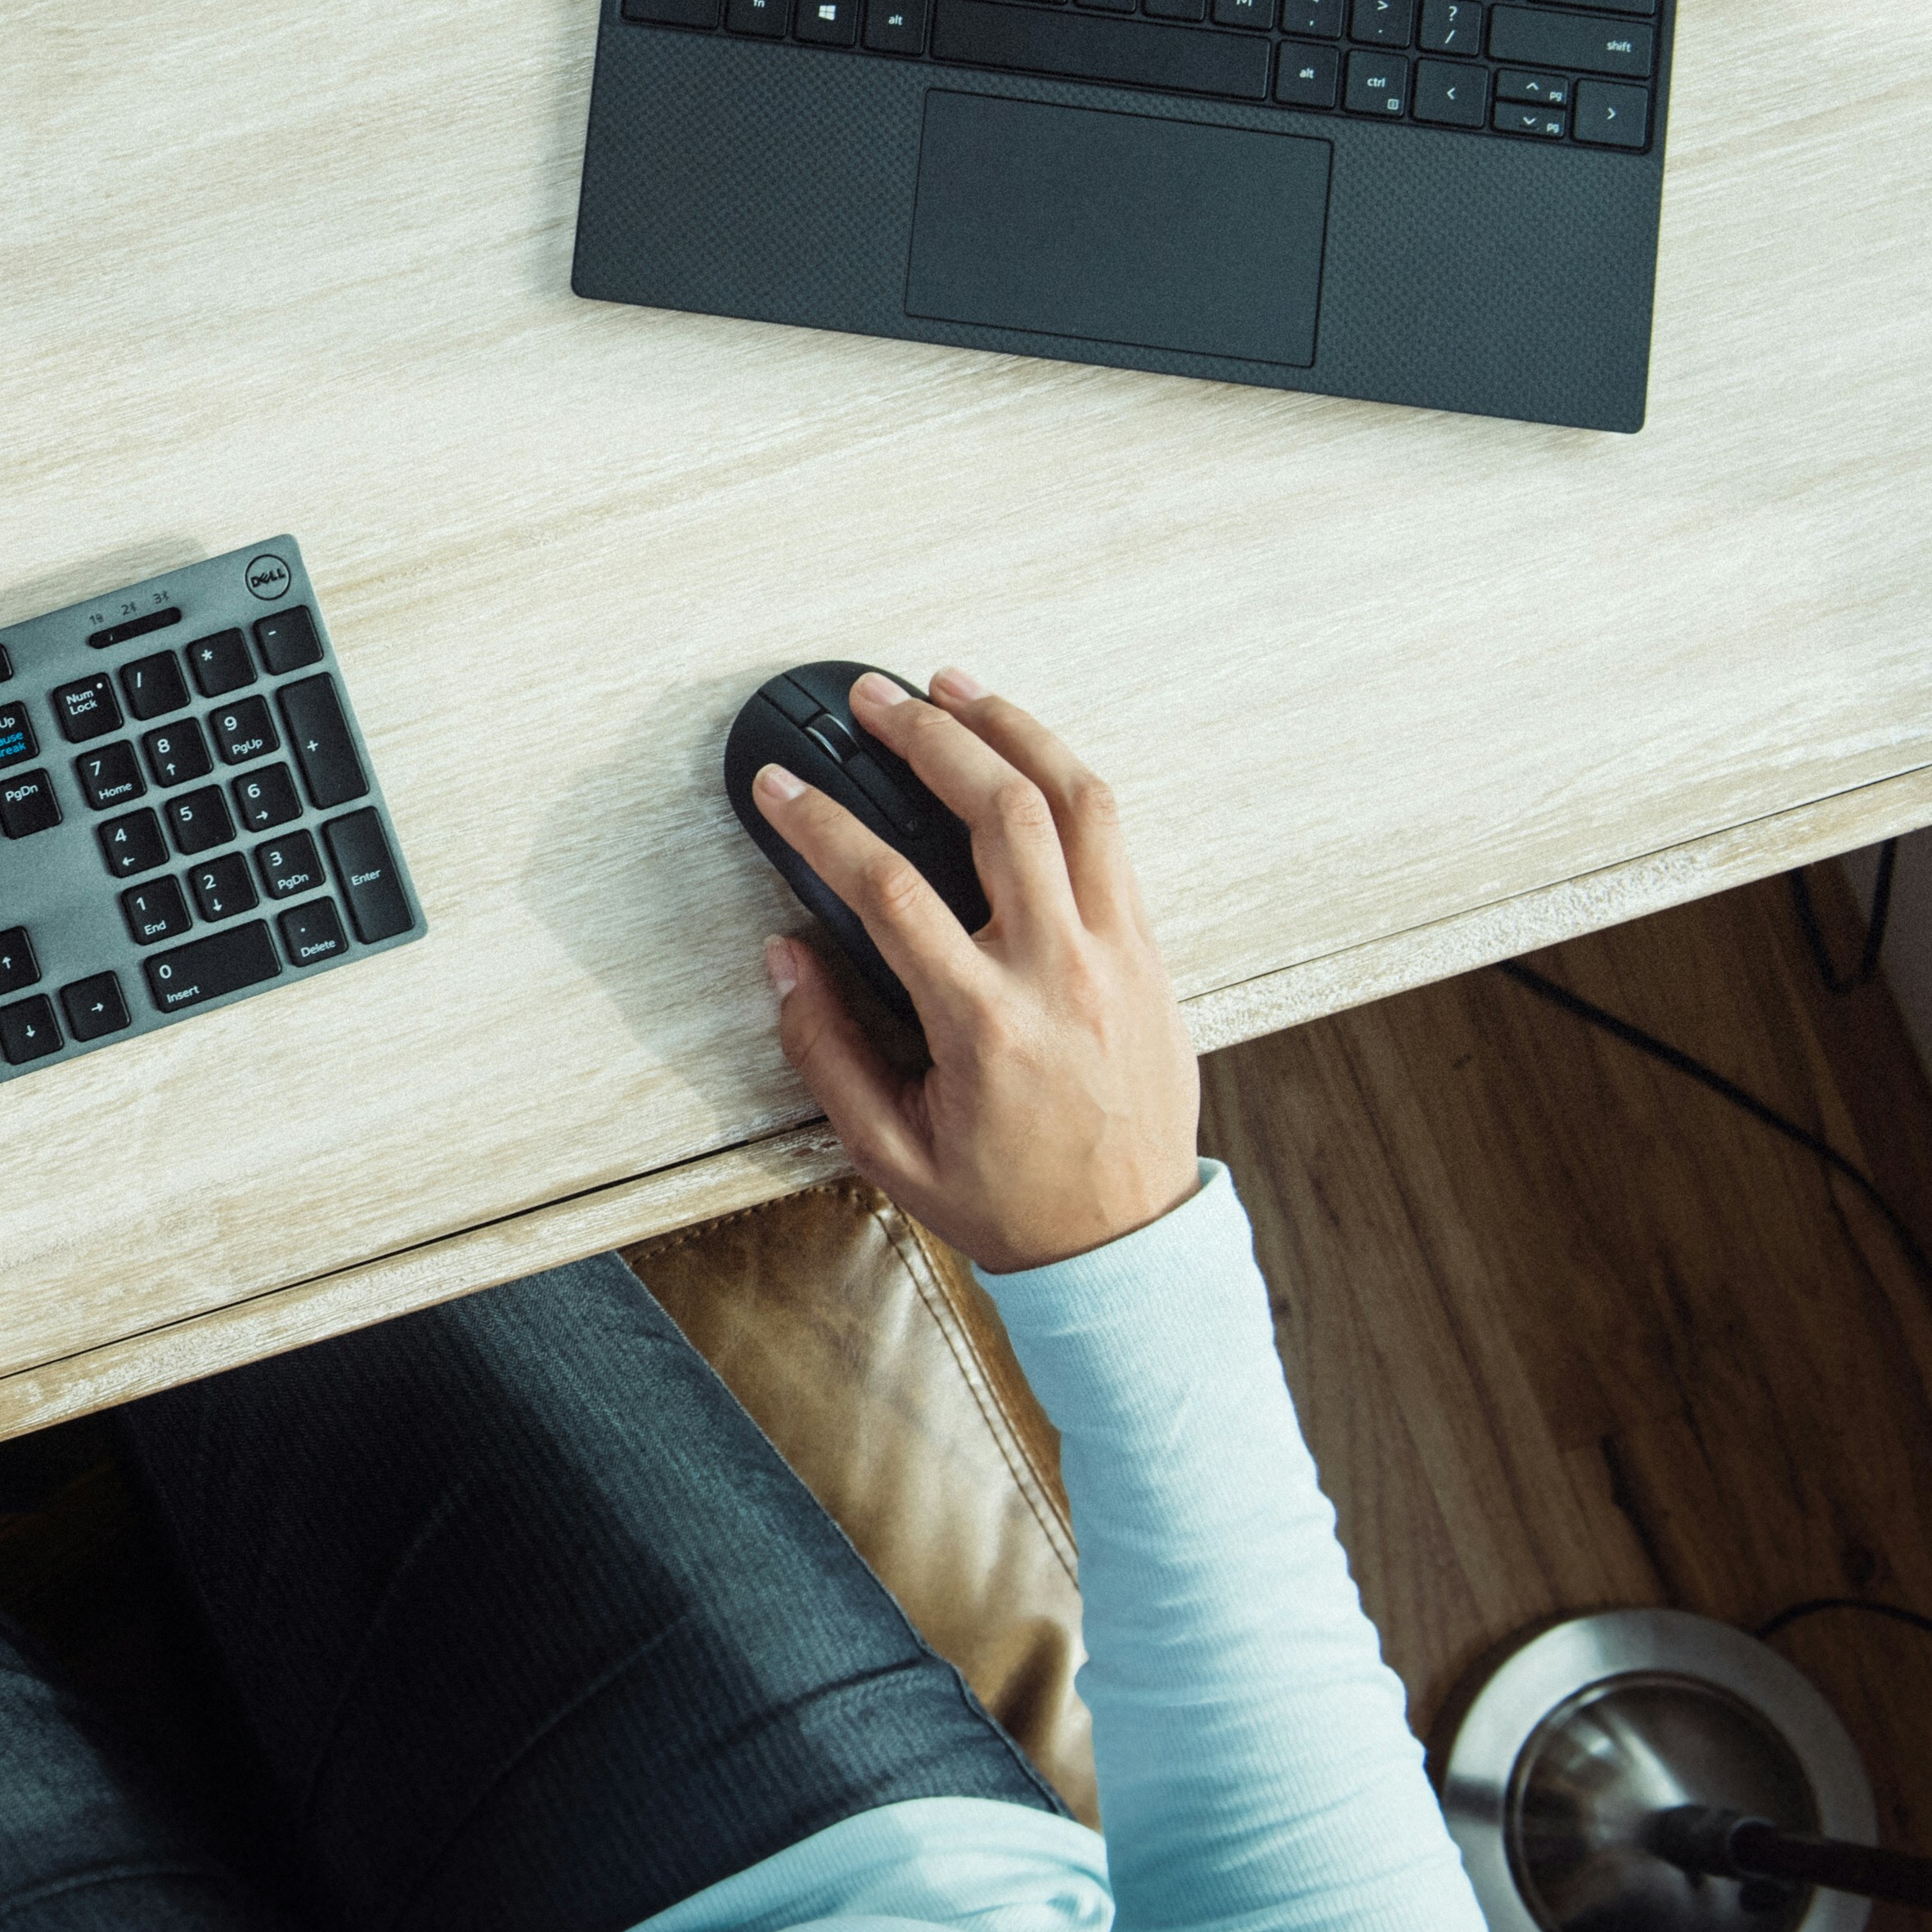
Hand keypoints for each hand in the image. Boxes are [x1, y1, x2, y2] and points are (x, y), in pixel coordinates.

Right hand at [752, 670, 1198, 1274]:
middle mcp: (1061, 973)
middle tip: (875, 701)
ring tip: (958, 688)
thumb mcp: (887, 1149)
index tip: (781, 788)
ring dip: (1013, 730)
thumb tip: (785, 957)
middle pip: (1001, 812)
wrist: (1124, 1243)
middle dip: (928, 737)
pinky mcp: (1150, 950)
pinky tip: (1023, 750)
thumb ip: (825, 1049)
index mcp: (985, 1024)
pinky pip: (1113, 836)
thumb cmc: (1008, 1200)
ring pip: (1078, 801)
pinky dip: (1065, 775)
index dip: (823, 824)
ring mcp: (1118, 954)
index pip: (889, 889)